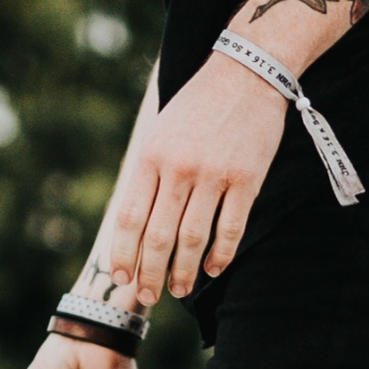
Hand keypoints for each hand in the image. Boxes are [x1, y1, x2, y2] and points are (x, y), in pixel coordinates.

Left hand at [104, 51, 286, 306]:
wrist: (246, 71)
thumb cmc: (198, 108)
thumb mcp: (160, 134)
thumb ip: (148, 176)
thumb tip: (134, 228)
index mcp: (151, 156)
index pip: (130, 219)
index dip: (123, 255)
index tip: (122, 279)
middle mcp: (179, 168)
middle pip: (158, 237)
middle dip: (150, 274)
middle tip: (149, 296)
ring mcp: (214, 174)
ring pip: (193, 239)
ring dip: (184, 272)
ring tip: (179, 289)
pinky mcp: (247, 179)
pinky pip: (230, 229)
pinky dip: (220, 255)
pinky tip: (213, 269)